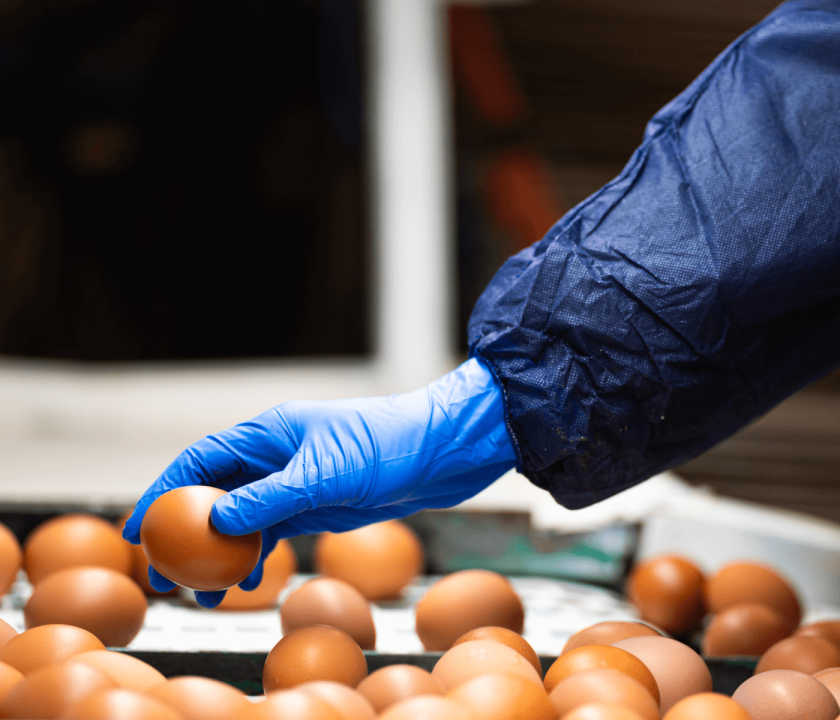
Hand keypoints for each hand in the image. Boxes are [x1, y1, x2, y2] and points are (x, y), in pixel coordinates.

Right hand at [122, 358, 515, 606]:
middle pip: (216, 493)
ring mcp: (295, 481)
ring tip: (204, 594)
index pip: (202, 460)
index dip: (165, 491)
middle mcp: (275, 456)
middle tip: (160, 574)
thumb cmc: (387, 445)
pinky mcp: (317, 505)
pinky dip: (259, 556)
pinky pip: (274, 532)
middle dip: (185, 533)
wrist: (440, 451)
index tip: (137, 529)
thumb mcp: (325, 472)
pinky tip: (253, 582)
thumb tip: (215, 524)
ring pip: (243, 519)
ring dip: (221, 554)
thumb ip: (270, 497)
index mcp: (270, 433)